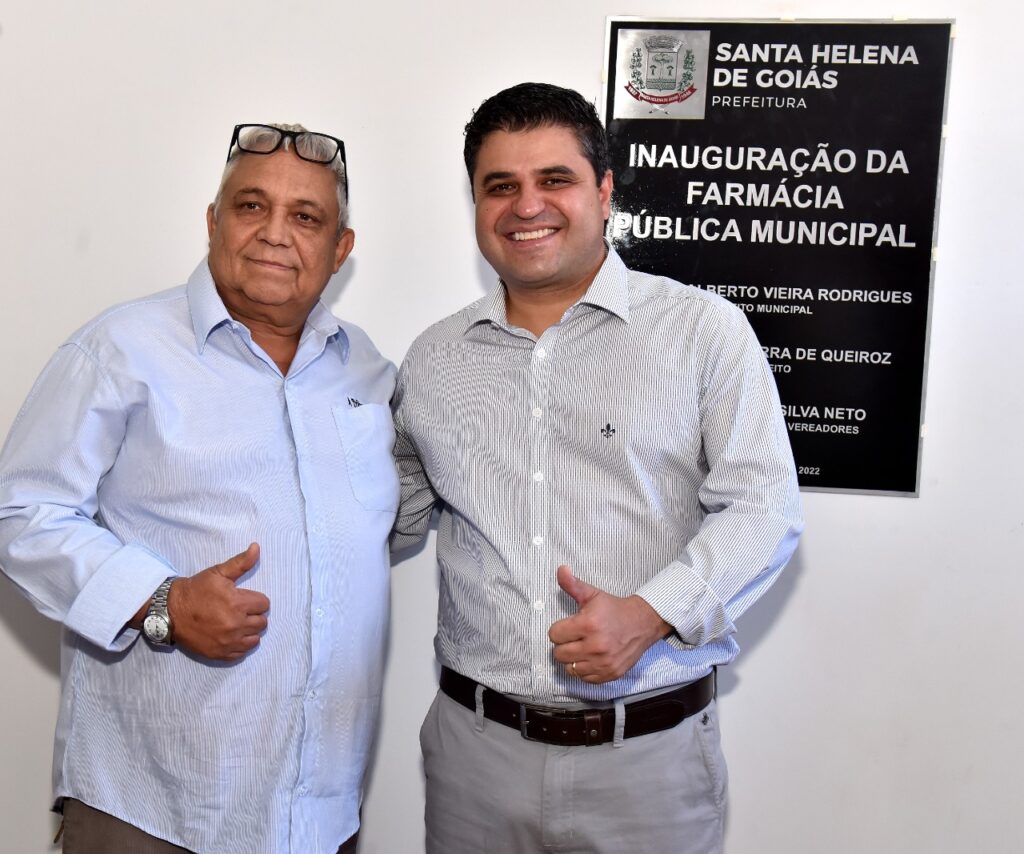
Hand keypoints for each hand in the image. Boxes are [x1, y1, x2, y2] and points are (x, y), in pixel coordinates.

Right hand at [168, 543, 269, 660]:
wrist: (171, 611)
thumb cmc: (196, 589)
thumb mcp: (218, 572)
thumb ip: (241, 562)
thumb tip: (257, 547)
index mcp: (238, 604)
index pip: (265, 604)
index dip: (256, 600)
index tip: (244, 599)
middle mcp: (236, 625)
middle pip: (262, 623)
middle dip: (254, 615)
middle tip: (240, 611)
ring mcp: (228, 642)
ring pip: (255, 639)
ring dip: (250, 631)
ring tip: (237, 623)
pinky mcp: (220, 654)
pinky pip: (242, 652)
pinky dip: (240, 644)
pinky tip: (232, 635)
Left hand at [548, 564, 671, 683]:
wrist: (642, 623)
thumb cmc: (614, 609)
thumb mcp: (593, 594)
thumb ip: (573, 584)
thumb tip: (560, 569)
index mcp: (588, 624)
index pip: (554, 635)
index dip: (559, 629)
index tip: (569, 626)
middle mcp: (595, 646)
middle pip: (559, 654)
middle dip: (564, 644)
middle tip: (575, 637)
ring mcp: (603, 663)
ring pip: (569, 668)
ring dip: (572, 659)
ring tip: (582, 648)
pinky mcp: (609, 674)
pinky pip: (584, 678)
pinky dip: (584, 669)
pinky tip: (590, 658)